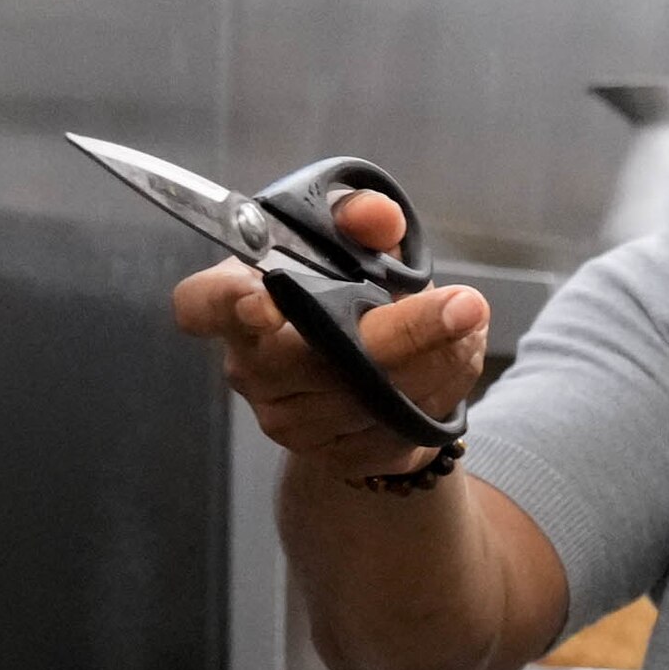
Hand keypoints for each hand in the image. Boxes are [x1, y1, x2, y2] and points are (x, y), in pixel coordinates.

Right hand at [168, 185, 489, 479]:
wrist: (378, 371)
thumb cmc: (352, 294)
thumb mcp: (359, 246)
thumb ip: (364, 220)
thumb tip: (378, 214)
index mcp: (238, 299)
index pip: (201, 305)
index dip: (225, 304)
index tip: (264, 303)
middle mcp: (253, 367)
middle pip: (314, 359)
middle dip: (401, 331)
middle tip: (465, 303)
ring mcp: (290, 421)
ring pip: (374, 395)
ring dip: (438, 357)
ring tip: (467, 320)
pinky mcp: (337, 455)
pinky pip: (401, 426)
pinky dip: (442, 389)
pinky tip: (452, 359)